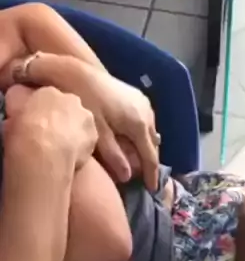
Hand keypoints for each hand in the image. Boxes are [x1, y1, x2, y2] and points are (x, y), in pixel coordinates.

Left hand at [9, 54, 158, 190]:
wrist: (75, 70)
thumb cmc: (84, 101)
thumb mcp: (97, 132)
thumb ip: (114, 156)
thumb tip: (128, 176)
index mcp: (139, 124)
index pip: (150, 156)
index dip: (152, 174)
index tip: (152, 190)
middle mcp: (147, 112)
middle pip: (153, 144)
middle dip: (150, 161)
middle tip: (144, 178)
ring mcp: (143, 102)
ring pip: (151, 132)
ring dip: (146, 147)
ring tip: (139, 162)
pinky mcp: (136, 95)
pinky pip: (146, 121)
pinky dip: (142, 134)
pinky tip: (133, 140)